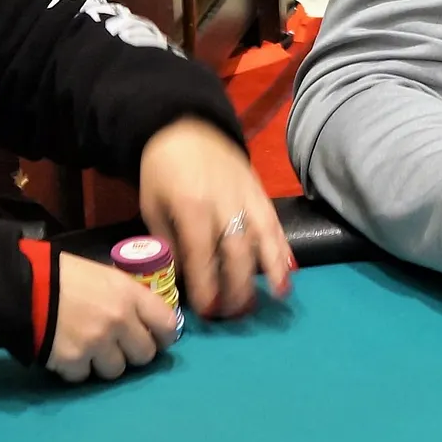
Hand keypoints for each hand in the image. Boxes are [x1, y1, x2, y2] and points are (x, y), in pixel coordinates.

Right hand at [47, 252, 178, 382]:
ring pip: (116, 370)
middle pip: (145, 354)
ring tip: (91, 350)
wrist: (25, 287)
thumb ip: (129, 298)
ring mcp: (96, 343)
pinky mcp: (72, 361)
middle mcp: (120, 321)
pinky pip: (84, 377)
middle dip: (134, 353)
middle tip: (120, 347)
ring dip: (105, 364)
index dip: (165, 336)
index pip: (168, 325)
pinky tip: (69, 354)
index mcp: (132, 296)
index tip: (158, 339)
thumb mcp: (107, 277)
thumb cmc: (66, 275)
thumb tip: (144, 317)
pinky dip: (77, 370)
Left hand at [139, 118, 293, 319]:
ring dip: (272, 267)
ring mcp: (247, 196)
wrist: (187, 129)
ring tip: (279, 293)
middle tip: (236, 311)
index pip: (202, 253)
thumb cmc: (163, 171)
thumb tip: (181, 276)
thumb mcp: (151, 206)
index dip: (206, 284)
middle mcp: (224, 202)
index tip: (207, 309)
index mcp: (192, 206)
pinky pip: (274, 222)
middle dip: (238, 284)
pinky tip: (289, 267)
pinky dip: (283, 246)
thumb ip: (167, 240)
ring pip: (263, 235)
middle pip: (236, 249)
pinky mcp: (260, 192)